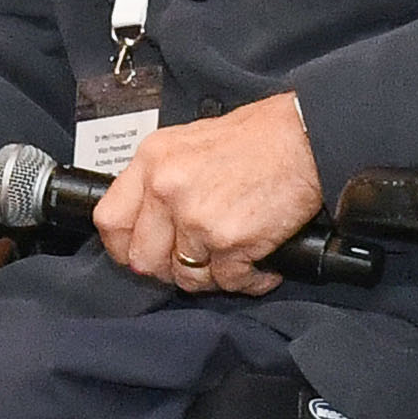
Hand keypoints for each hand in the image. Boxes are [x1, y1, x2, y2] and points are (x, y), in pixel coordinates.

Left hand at [92, 91, 322, 295]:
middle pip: (144, 260)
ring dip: (214, 276)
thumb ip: (162, 180)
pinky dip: (250, 281)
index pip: (109, 221)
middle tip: (199, 261)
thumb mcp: (190, 144)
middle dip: (172, 269)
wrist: (308, 137)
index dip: (124, 247)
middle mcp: (166, 187)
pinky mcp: (230, 240)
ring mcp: (196, 216)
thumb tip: (150, 224)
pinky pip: (230, 282)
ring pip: (187, 277)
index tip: (143, 253)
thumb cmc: (259, 139)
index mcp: (152, 160)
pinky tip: (261, 265)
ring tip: (236, 259)